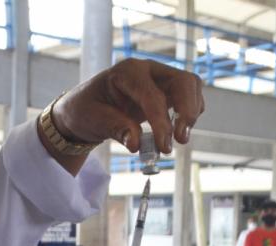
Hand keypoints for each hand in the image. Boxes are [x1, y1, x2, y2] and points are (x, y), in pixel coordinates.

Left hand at [52, 58, 204, 152]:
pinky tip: (178, 130)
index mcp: (126, 72)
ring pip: (190, 86)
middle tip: (181, 139)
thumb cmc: (85, 111)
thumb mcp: (92, 120)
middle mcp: (147, 70)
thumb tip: (136, 144)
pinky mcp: (166, 90)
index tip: (164, 146)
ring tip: (181, 138)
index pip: (153, 95)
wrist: (84, 110)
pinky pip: (189, 96)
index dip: (162, 122)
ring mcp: (159, 78)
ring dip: (191, 112)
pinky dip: (189, 113)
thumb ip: (115, 128)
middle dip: (187, 110)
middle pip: (183, 81)